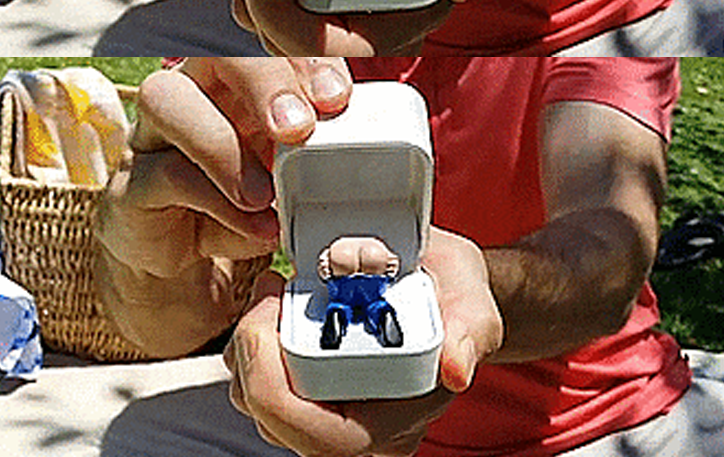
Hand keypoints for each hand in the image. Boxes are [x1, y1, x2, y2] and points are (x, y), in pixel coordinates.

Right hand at [92, 58, 351, 353]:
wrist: (188, 253)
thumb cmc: (246, 199)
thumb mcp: (292, 174)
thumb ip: (320, 157)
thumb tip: (367, 158)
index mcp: (240, 81)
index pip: (267, 45)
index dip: (302, 60)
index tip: (338, 95)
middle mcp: (195, 92)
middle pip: (215, 53)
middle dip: (263, 82)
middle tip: (300, 127)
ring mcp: (155, 133)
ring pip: (166, 97)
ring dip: (222, 144)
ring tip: (265, 193)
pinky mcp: (132, 182)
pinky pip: (162, 173)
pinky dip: (213, 199)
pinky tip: (253, 222)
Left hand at [224, 227, 503, 455]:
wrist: (446, 290)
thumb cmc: (458, 303)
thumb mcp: (475, 308)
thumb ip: (469, 335)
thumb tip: (456, 368)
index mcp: (391, 423)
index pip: (317, 434)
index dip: (276, 382)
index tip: (277, 312)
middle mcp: (352, 425)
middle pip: (271, 417)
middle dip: (252, 350)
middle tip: (270, 290)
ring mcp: (325, 406)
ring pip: (255, 398)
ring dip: (248, 342)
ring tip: (272, 289)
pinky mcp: (306, 381)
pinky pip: (259, 374)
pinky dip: (254, 336)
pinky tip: (275, 299)